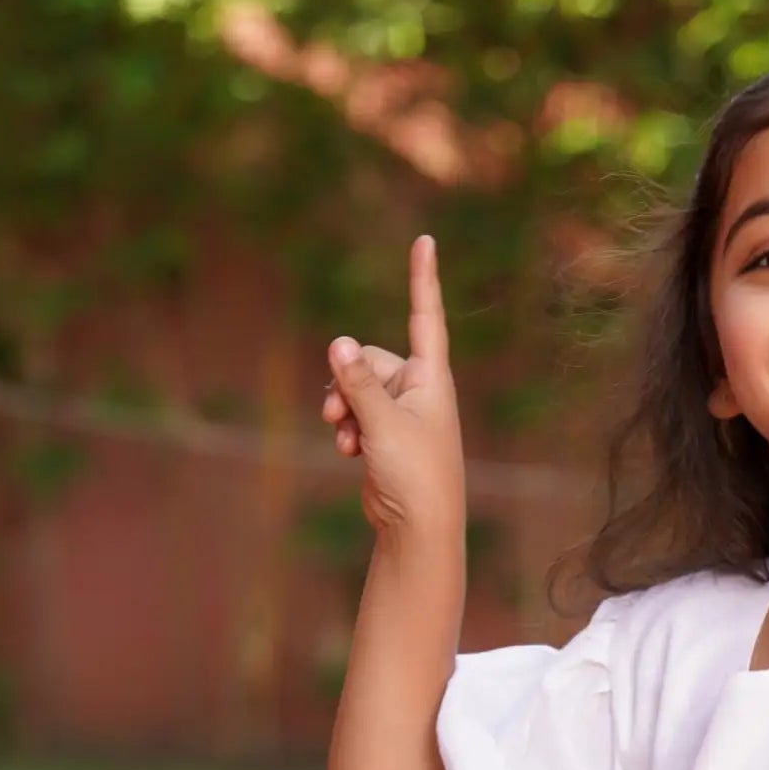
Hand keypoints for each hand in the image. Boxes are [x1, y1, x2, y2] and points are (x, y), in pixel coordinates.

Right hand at [322, 233, 463, 535]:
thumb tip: (338, 341)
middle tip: (337, 411)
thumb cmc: (415, 475)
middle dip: (347, 382)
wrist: (419, 528)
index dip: (423, 278)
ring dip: (342, 407)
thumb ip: (357, 382)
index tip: (426, 241)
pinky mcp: (386, 435)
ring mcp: (402, 413)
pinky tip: (347, 450)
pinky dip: (347, 427)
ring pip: (357, 387)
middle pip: (369, 359)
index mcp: (432, 378)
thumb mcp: (382, 423)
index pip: (425, 316)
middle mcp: (419, 389)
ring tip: (343, 436)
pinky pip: (356, 413)